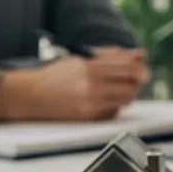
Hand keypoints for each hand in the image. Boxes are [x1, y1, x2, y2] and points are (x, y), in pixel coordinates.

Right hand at [0, 47, 150, 120]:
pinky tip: (105, 101)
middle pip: (130, 85)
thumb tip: (140, 54)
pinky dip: (115, 106)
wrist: (29, 95)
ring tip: (118, 90)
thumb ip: (111, 56)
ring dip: (128, 94)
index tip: (142, 69)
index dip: (139, 69)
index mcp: (89, 67)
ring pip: (125, 99)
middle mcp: (91, 85)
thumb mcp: (81, 59)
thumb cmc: (56, 75)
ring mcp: (90, 103)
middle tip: (135, 81)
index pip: (127, 68)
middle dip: (136, 82)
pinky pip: (113, 111)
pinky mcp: (88, 117)